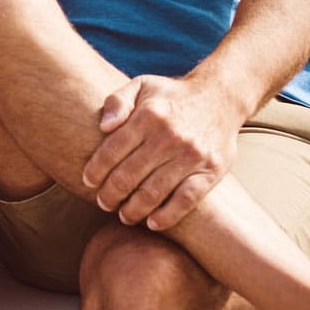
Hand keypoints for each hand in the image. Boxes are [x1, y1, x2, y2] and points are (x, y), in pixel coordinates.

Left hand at [80, 75, 242, 231]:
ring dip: (133, 210)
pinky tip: (152, 223)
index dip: (96, 170)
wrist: (221, 96)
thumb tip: (103, 126)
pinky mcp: (210, 171)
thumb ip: (117, 101)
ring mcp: (191, 155)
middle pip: (129, 175)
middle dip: (110, 194)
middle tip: (103, 203)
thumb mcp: (142, 85)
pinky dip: (167, 216)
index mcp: (149, 115)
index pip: (112, 150)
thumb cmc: (172, 96)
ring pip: (153, 192)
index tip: (88, 181)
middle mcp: (169, 136)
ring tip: (124, 215)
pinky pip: (185, 200)